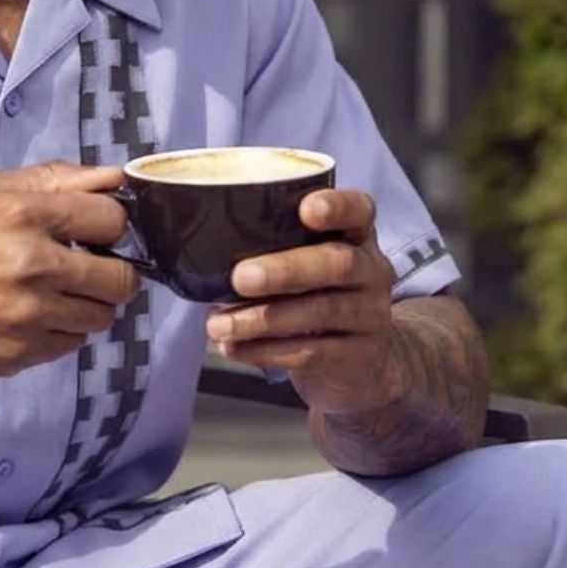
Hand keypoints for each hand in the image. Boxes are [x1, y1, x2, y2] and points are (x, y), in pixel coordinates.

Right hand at [0, 162, 138, 381]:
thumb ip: (51, 180)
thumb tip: (111, 176)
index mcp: (25, 214)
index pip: (112, 219)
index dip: (108, 225)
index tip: (93, 233)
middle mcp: (35, 265)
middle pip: (121, 278)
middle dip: (109, 271)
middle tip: (83, 269)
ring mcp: (30, 316)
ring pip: (101, 316)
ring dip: (85, 305)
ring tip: (51, 295)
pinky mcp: (21, 354)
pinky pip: (71, 344)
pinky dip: (59, 332)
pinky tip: (29, 318)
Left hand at [204, 188, 405, 415]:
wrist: (366, 361)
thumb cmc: (317, 293)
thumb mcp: (307, 261)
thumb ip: (271, 245)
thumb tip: (196, 242)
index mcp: (355, 236)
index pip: (358, 210)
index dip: (337, 206)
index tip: (306, 209)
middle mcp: (370, 271)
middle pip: (337, 264)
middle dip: (285, 269)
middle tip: (239, 277)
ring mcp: (369, 315)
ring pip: (320, 312)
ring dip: (263, 319)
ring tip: (218, 324)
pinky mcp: (357, 356)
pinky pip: (311, 352)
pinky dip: (266, 351)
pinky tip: (234, 348)